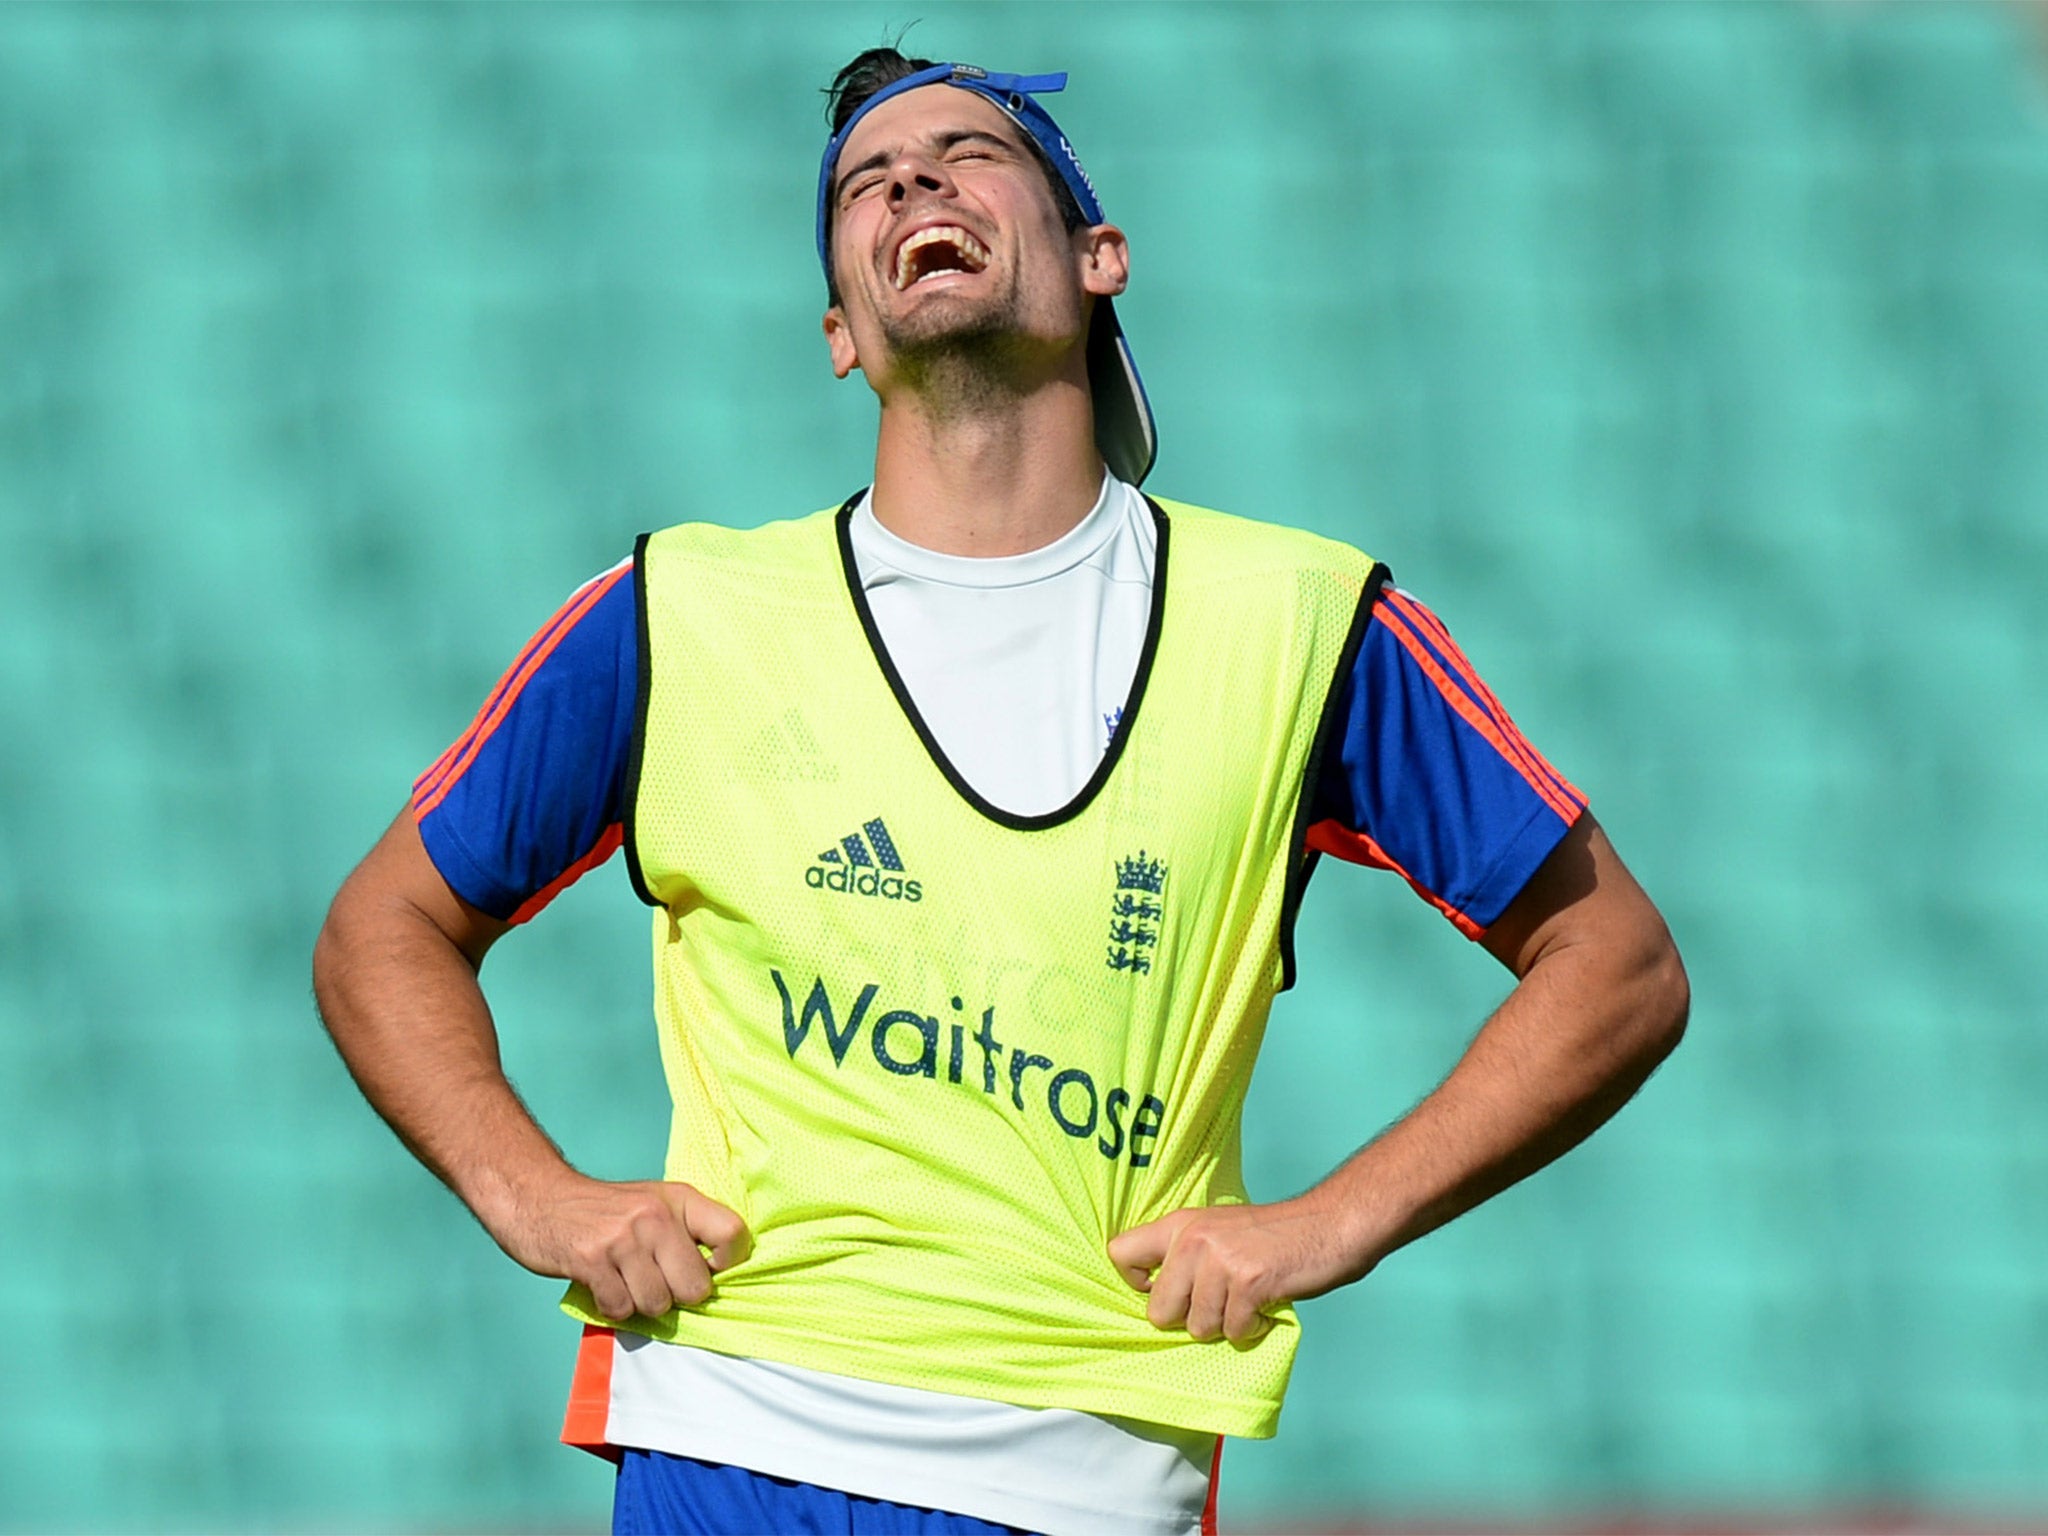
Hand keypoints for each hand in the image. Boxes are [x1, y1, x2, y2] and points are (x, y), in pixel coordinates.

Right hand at [491, 1175, 751, 1322]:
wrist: (540, 1197)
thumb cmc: (606, 1210)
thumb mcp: (655, 1203)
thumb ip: (686, 1232)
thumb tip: (716, 1277)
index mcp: (679, 1199)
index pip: (733, 1234)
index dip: (726, 1263)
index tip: (705, 1267)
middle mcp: (656, 1216)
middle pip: (696, 1287)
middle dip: (677, 1295)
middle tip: (654, 1280)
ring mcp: (624, 1239)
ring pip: (658, 1304)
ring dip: (641, 1303)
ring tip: (625, 1280)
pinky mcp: (592, 1261)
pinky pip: (621, 1309)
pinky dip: (614, 1307)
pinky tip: (603, 1285)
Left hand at [1107, 1199, 1366, 1343]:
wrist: (1329, 1225)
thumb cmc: (1273, 1236)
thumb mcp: (1218, 1229)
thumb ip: (1186, 1254)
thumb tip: (1156, 1296)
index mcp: (1179, 1224)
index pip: (1119, 1254)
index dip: (1137, 1284)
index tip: (1164, 1290)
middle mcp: (1192, 1239)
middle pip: (1158, 1311)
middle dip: (1188, 1319)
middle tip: (1219, 1304)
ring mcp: (1220, 1261)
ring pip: (1198, 1327)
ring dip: (1224, 1325)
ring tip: (1246, 1301)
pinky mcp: (1249, 1283)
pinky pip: (1233, 1331)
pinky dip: (1251, 1329)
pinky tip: (1264, 1308)